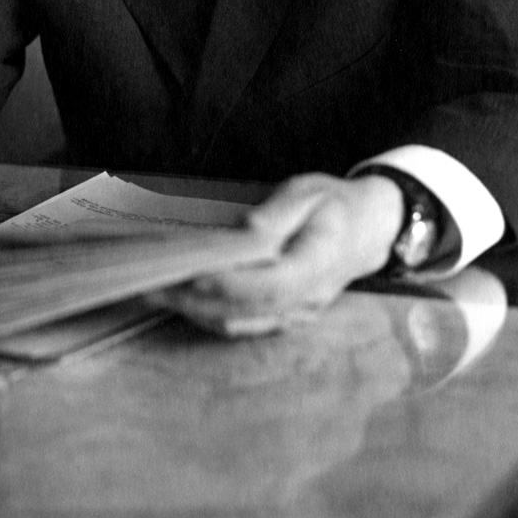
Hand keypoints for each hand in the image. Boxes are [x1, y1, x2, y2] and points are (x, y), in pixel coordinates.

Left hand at [148, 173, 402, 336]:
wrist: (368, 228)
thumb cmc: (334, 204)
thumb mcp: (308, 193)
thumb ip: (276, 215)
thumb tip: (244, 233)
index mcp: (318, 263)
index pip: (268, 285)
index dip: (226, 284)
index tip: (189, 272)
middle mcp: (308, 298)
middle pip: (244, 311)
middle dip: (193, 301)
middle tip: (149, 284)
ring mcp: (297, 314)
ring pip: (239, 324)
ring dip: (194, 313)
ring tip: (154, 292)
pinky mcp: (283, 316)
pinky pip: (242, 324)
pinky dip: (209, 316)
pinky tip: (181, 300)